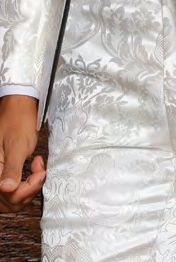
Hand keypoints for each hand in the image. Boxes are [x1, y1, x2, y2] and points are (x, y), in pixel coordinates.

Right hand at [0, 95, 45, 212]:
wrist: (19, 106)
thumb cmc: (18, 120)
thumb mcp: (18, 144)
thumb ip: (12, 168)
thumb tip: (7, 188)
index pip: (7, 195)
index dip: (26, 189)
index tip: (39, 173)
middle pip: (9, 201)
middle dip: (28, 190)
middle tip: (39, 170)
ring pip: (13, 198)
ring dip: (28, 188)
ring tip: (37, 168)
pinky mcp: (4, 173)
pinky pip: (14, 190)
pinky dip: (27, 184)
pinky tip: (34, 170)